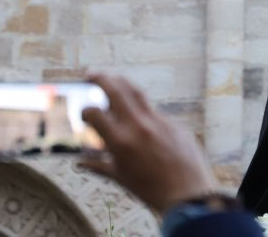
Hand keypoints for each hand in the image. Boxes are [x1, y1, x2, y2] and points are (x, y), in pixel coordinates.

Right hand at [80, 73, 217, 213]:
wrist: (188, 193)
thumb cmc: (151, 190)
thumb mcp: (121, 178)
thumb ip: (98, 166)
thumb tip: (79, 162)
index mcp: (121, 141)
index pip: (95, 113)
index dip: (85, 111)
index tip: (83, 113)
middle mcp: (138, 126)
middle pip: (116, 90)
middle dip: (101, 78)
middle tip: (91, 74)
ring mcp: (158, 121)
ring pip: (137, 92)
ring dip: (122, 83)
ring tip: (112, 79)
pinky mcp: (174, 123)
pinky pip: (153, 110)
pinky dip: (142, 108)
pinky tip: (137, 114)